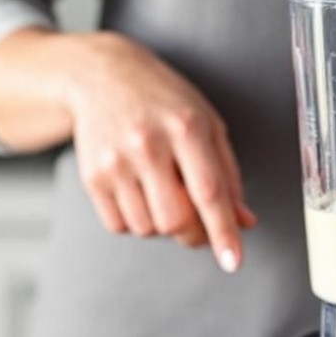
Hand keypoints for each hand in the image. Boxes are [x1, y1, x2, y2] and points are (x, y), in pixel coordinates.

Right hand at [67, 32, 256, 271]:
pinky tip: (139, 191)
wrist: (102, 75)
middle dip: (192, 233)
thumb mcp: (206, 124)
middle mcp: (147, 144)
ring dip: (162, 224)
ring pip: (147, 229)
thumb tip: (243, 221)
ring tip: (162, 191)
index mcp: (185, 128)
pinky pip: (120, 226)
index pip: (208, 192)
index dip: (223, 231)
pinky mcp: (92, 176)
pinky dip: (136, 221)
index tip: (232, 261)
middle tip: (198, 222)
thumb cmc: (163, 99)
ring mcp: (115, 162)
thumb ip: (228, 174)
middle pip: (175, 221)